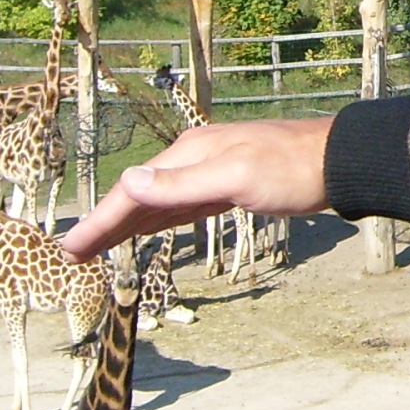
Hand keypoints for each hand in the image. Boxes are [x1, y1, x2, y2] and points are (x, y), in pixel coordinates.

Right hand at [60, 116, 332, 260]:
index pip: (133, 192)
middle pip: (139, 196)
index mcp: (188, 155)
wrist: (339, 161)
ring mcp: (211, 170)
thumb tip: (129, 183)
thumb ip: (182, 185)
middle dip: (105, 225)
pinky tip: (151, 227)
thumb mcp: (236, 178)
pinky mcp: (229, 185)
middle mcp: (193, 158)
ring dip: (127, 223)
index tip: (70, 250)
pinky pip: (181, 205)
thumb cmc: (292, 171)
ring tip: (99, 246)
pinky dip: (158, 218)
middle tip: (72, 255)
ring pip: (157, 201)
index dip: (100, 222)